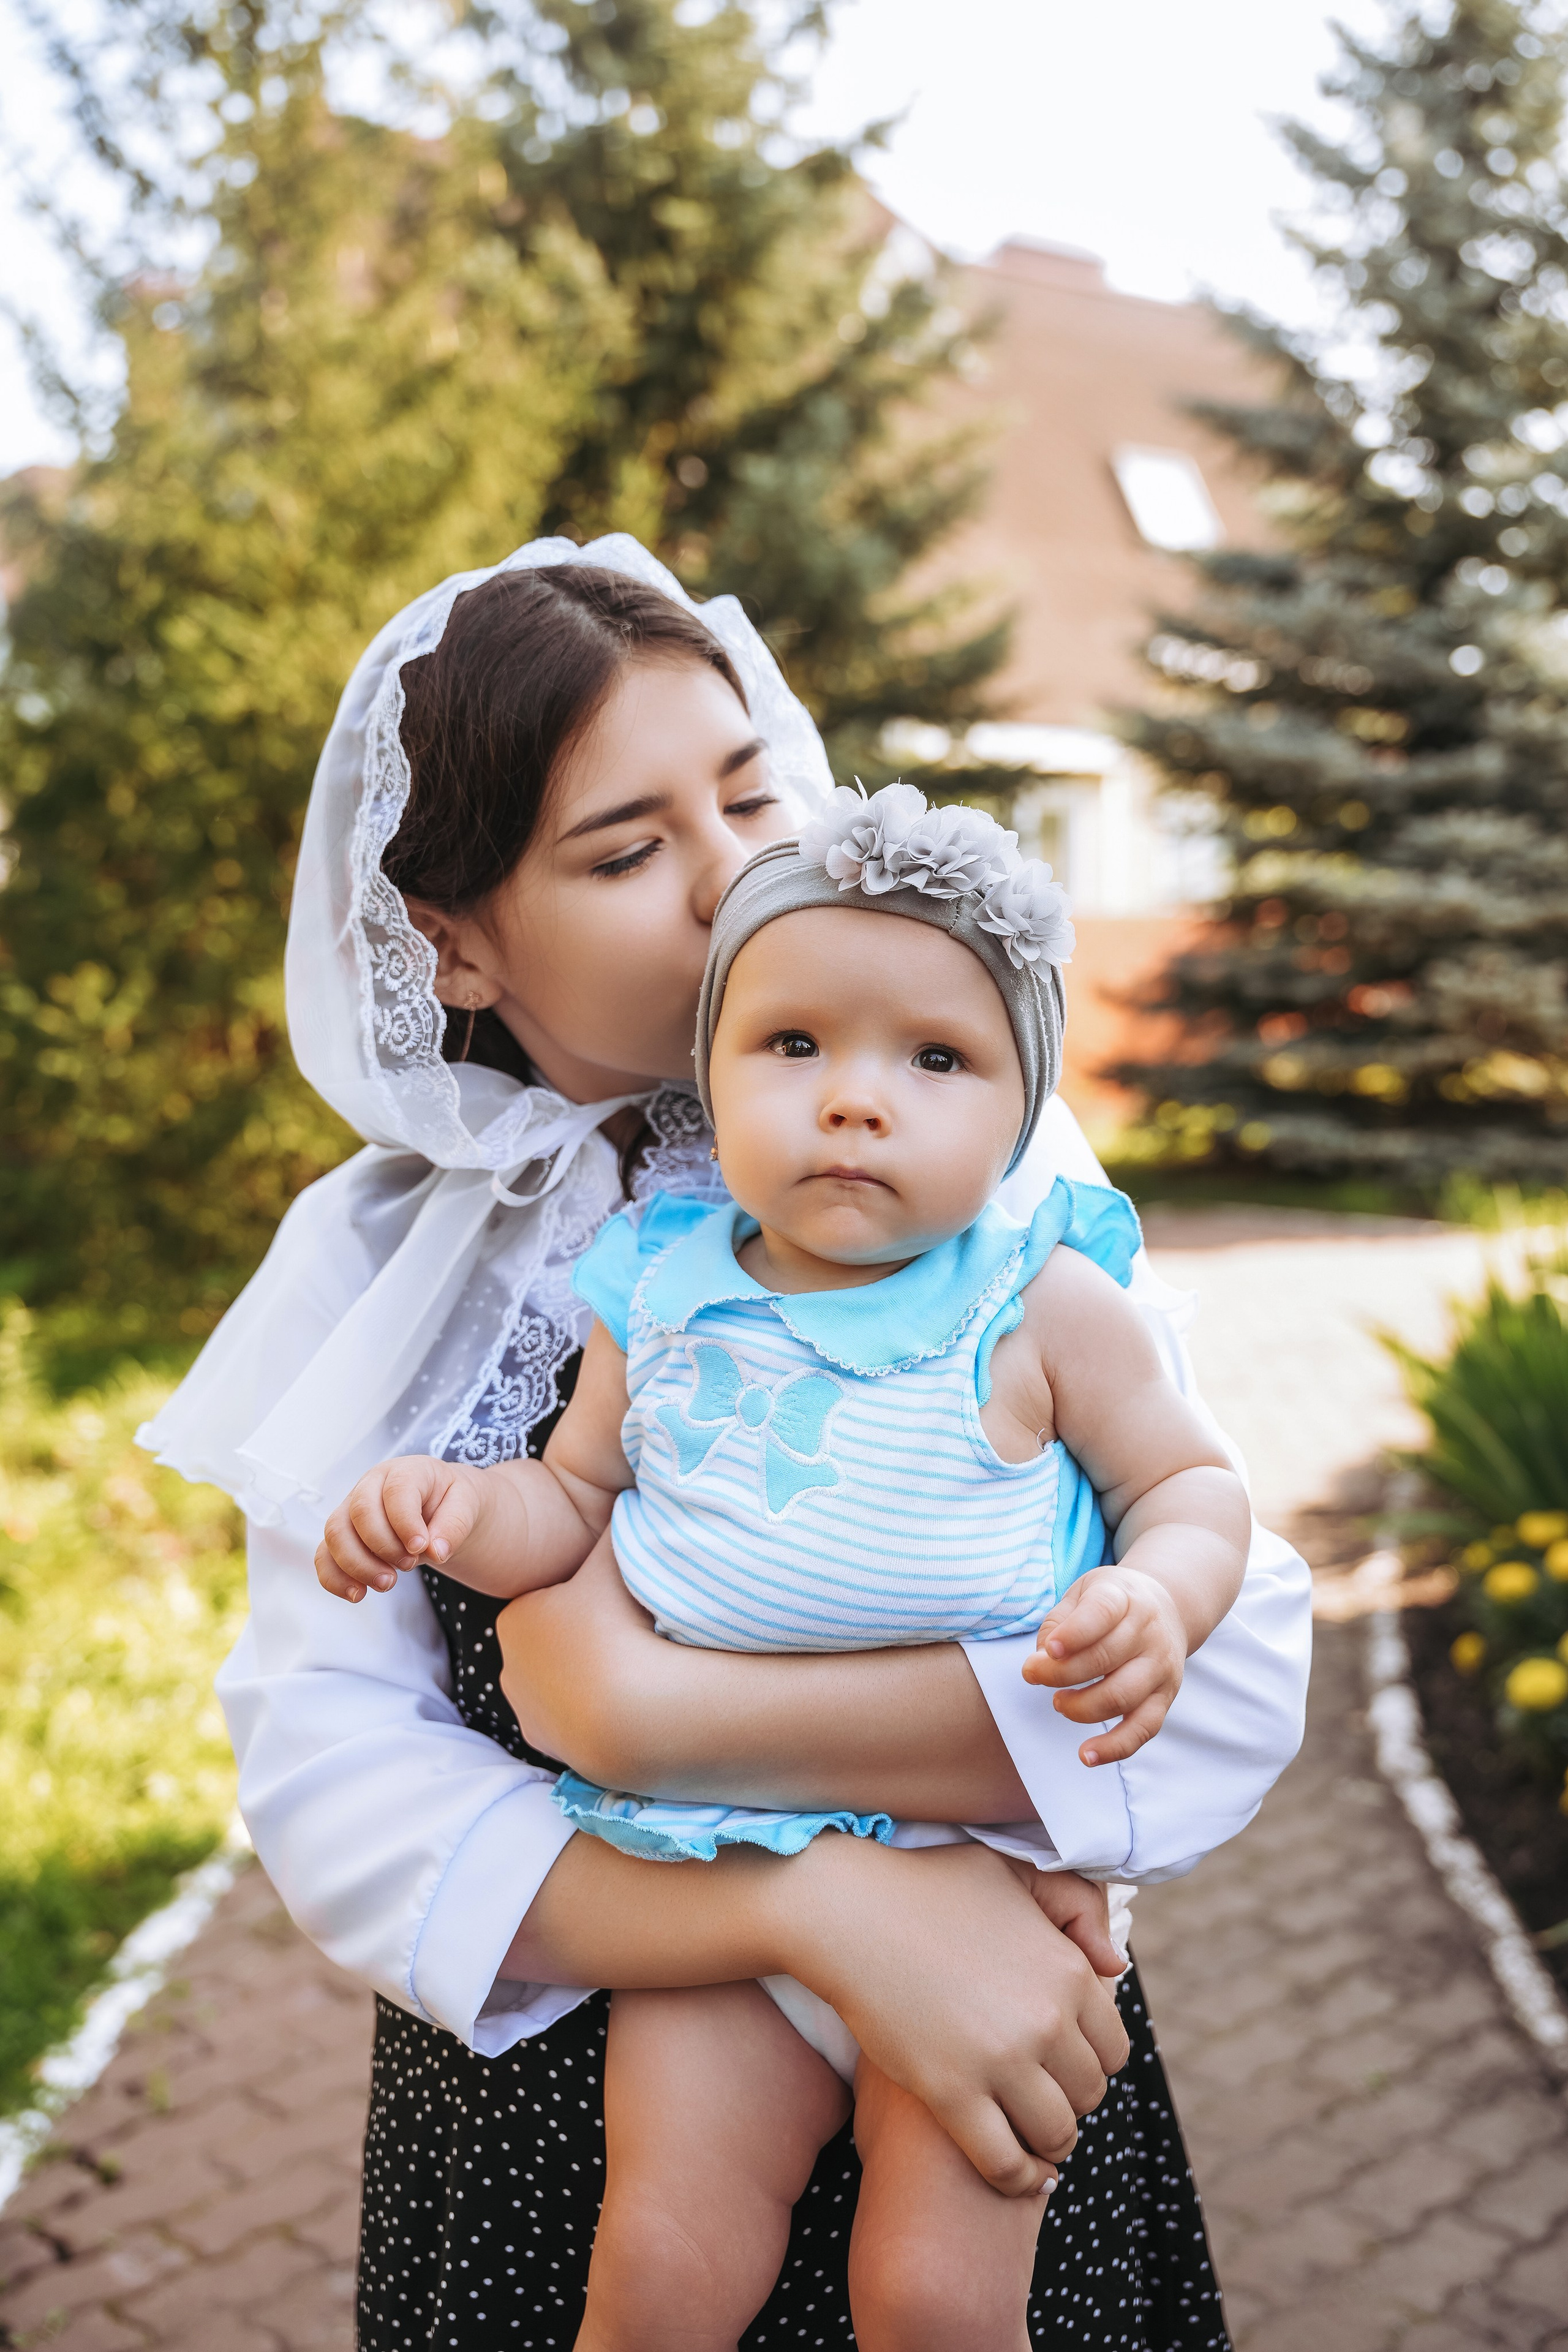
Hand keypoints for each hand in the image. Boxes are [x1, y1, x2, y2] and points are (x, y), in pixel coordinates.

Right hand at [315, 1454, 487, 1602]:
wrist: (442, 1507)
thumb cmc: (452, 1500)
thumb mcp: (468, 1503)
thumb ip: (455, 1524)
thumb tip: (437, 1552)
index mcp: (405, 1471)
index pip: (395, 1491)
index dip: (405, 1522)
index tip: (421, 1548)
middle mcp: (371, 1486)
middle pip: (359, 1512)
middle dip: (383, 1546)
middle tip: (409, 1565)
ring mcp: (351, 1510)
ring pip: (335, 1534)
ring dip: (358, 1565)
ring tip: (388, 1583)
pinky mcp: (343, 1537)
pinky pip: (324, 1556)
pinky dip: (335, 1579)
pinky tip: (358, 1595)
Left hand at [499, 1534, 655, 1771]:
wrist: (629, 1709)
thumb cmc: (615, 1627)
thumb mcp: (615, 1561)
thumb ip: (614, 1527)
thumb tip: (626, 1497)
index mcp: (518, 1618)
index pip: (549, 1603)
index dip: (582, 1601)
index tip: (610, 1605)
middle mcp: (509, 1664)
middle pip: (550, 1644)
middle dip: (578, 1640)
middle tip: (619, 1637)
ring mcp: (524, 1707)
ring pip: (556, 1683)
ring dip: (582, 1678)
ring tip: (621, 1671)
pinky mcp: (543, 1742)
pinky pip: (567, 1719)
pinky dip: (588, 1711)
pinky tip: (615, 1702)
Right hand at [782, 1837, 1129, 2196]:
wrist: (851, 1913)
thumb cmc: (930, 1887)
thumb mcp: (1014, 1872)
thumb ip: (1075, 1906)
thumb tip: (1114, 1966)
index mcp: (1068, 1972)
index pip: (1114, 2048)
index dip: (1091, 2058)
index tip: (1063, 2060)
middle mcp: (1046, 2021)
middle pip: (1089, 2094)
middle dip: (1069, 2097)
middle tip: (1038, 2091)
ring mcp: (1000, 2061)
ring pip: (1056, 2133)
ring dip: (1048, 2141)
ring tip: (1028, 2131)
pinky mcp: (951, 2094)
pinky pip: (1005, 2163)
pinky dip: (1018, 2178)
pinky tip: (1017, 2173)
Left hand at [1022, 1565, 1186, 1765]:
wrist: (1168, 1607)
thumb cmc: (1113, 1603)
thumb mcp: (1084, 1593)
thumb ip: (1059, 1622)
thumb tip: (1042, 1660)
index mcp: (1125, 1598)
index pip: (1101, 1614)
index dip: (1073, 1634)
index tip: (1047, 1650)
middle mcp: (1149, 1632)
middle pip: (1104, 1659)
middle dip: (1060, 1674)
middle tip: (1032, 1674)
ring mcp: (1160, 1667)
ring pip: (1120, 1697)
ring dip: (1080, 1708)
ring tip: (1058, 1701)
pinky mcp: (1165, 1698)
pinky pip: (1142, 1729)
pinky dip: (1114, 1747)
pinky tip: (1087, 1755)